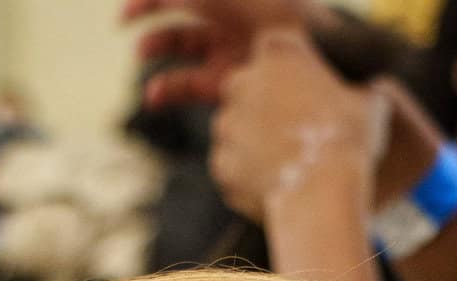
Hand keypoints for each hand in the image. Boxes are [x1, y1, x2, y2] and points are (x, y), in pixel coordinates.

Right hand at [124, 0, 324, 111]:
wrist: (333, 69)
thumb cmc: (298, 26)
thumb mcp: (250, 4)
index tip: (133, 0)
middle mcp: (228, 15)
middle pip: (176, 7)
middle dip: (146, 11)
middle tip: (123, 21)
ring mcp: (226, 49)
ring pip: (179, 45)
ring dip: (156, 48)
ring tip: (141, 56)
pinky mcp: (227, 84)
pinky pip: (189, 84)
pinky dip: (168, 89)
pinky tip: (152, 94)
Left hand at [210, 31, 379, 222]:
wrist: (323, 194)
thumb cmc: (349, 142)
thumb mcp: (371, 104)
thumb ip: (359, 92)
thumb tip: (369, 97)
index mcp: (278, 52)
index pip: (275, 52)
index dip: (291, 77)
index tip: (308, 99)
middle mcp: (243, 82)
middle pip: (244, 89)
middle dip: (261, 108)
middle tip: (291, 136)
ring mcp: (227, 125)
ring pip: (234, 132)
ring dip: (251, 145)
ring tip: (284, 167)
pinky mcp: (222, 166)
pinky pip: (232, 170)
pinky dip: (247, 180)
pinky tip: (274, 190)